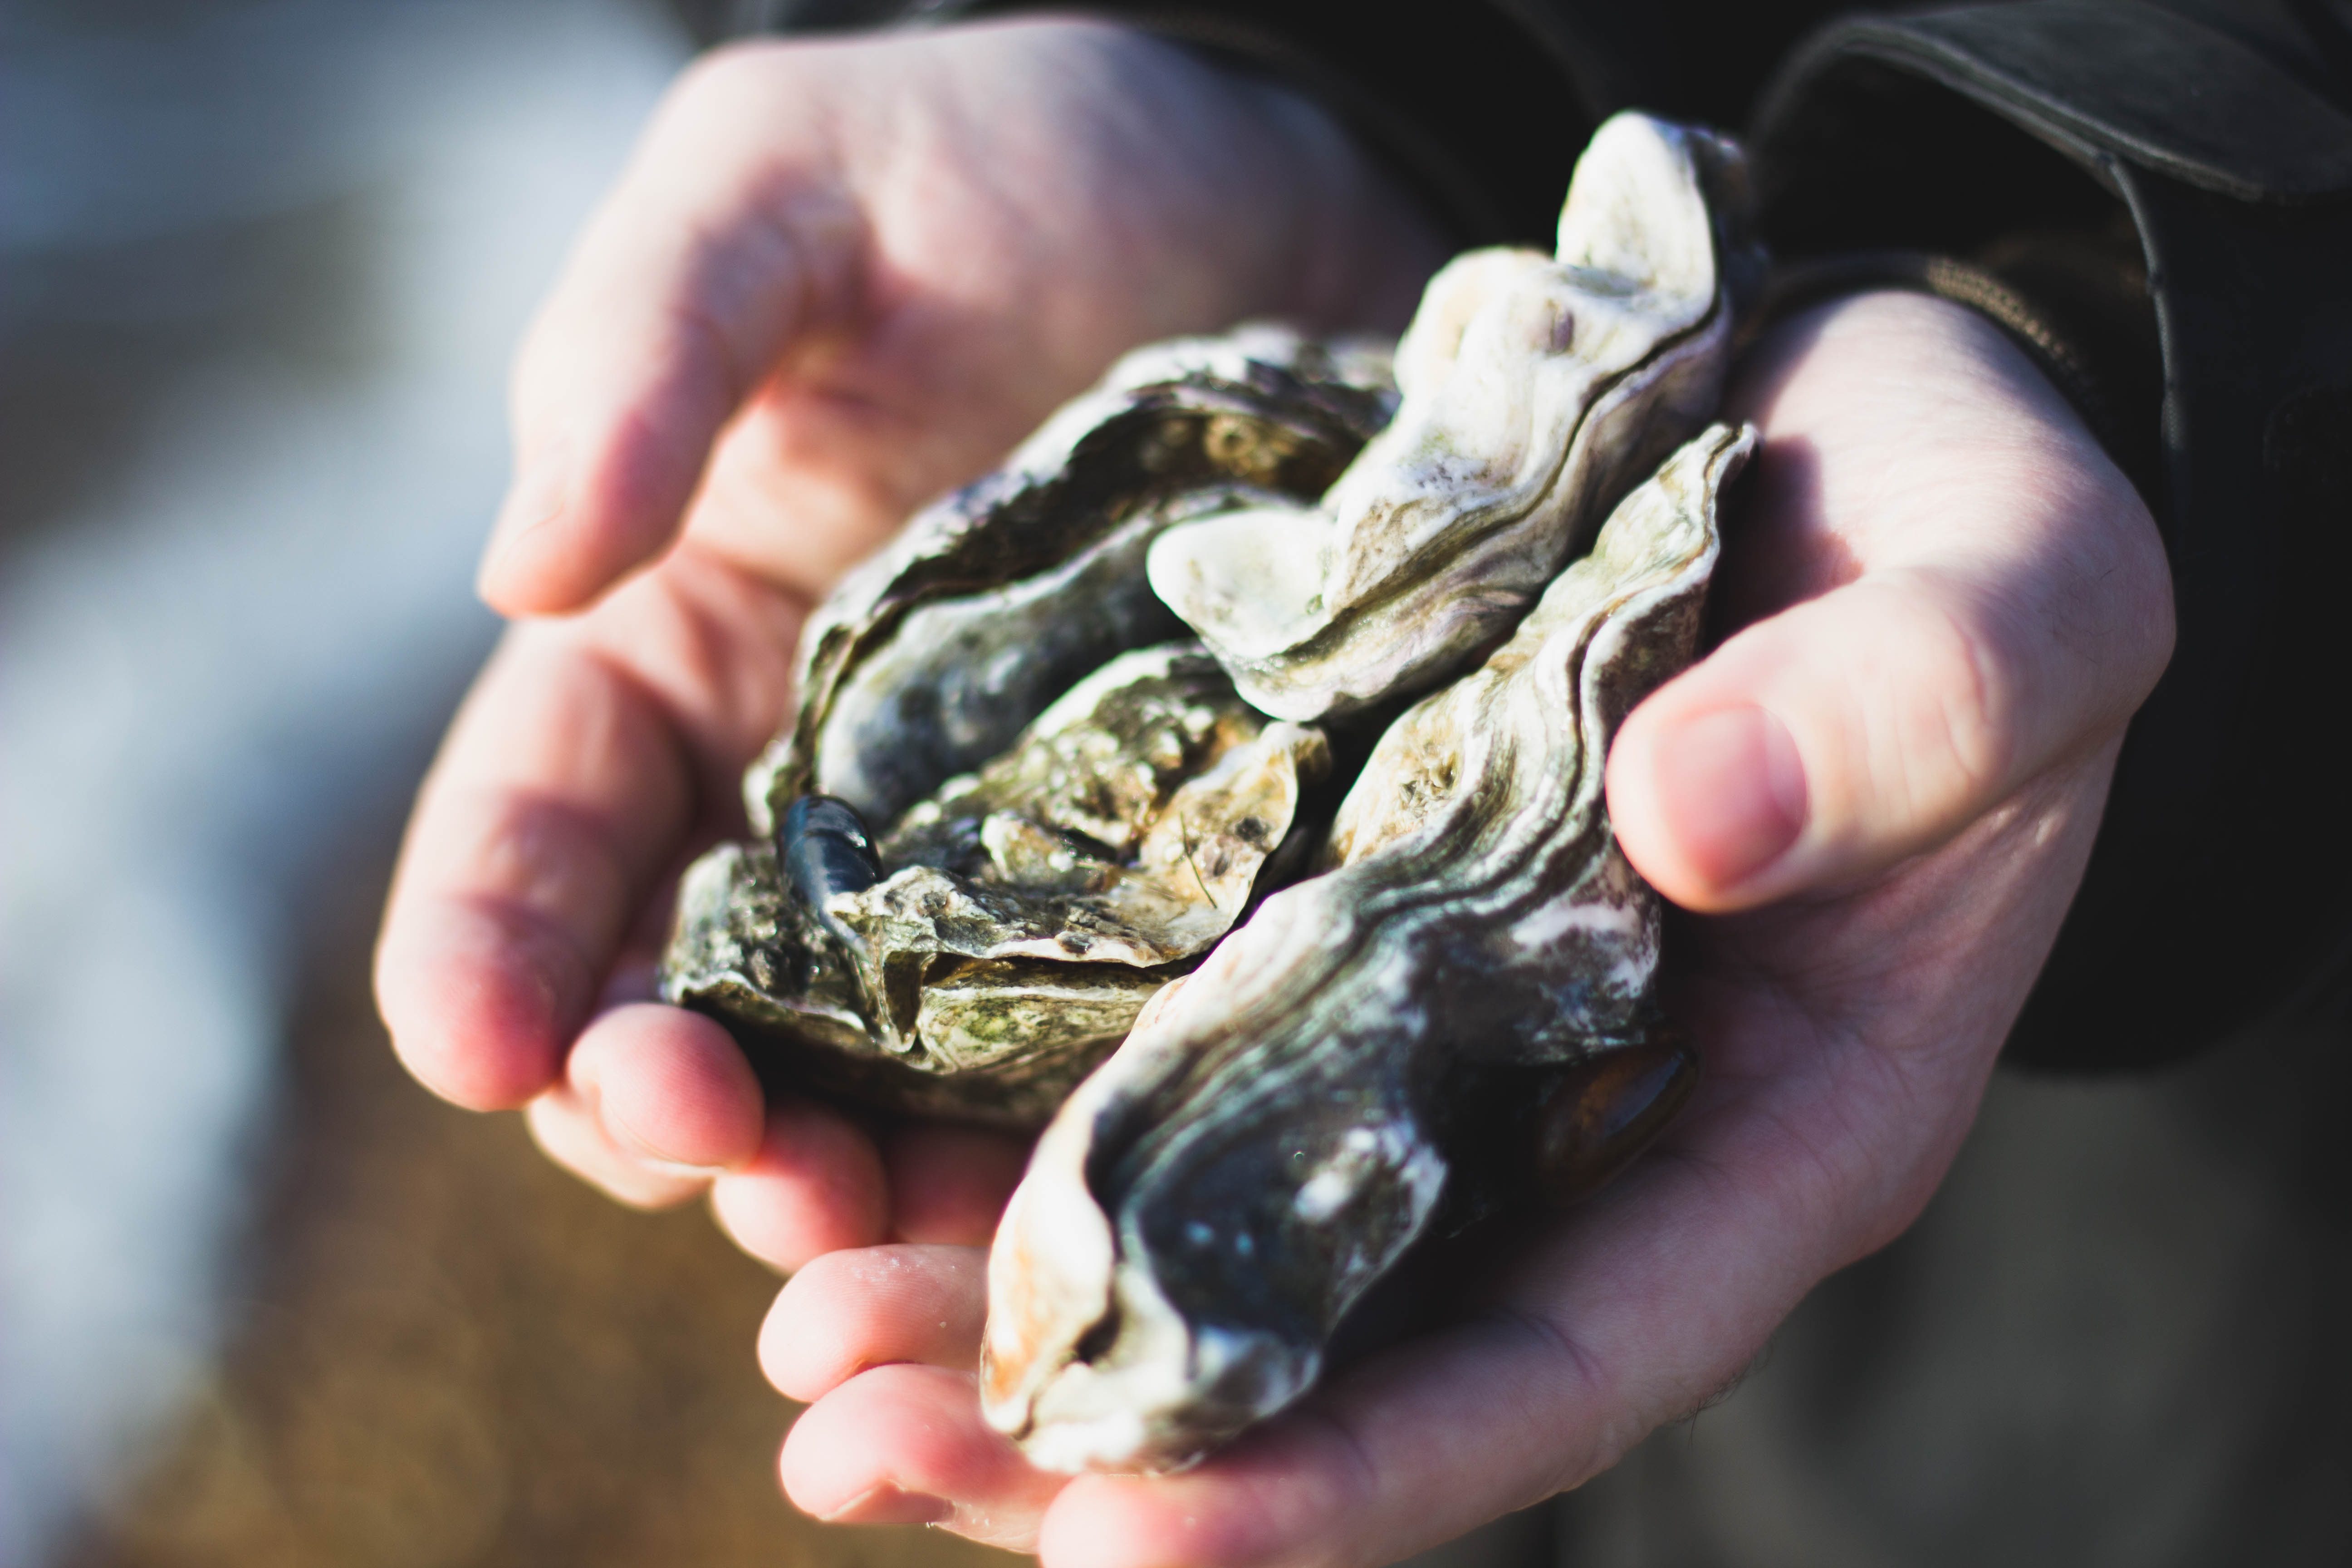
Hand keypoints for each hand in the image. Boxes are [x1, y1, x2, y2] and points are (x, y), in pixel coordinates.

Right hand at [370, 19, 1443, 1250]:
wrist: (1264, 194)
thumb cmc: (1001, 164)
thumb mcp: (788, 193)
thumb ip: (643, 353)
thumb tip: (522, 569)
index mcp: (676, 659)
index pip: (538, 841)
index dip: (484, 954)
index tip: (474, 1043)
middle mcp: (810, 802)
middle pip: (692, 1011)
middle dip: (674, 1110)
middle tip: (722, 1152)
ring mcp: (984, 867)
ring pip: (873, 1086)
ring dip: (851, 1183)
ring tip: (870, 1231)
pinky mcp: (1154, 891)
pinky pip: (1075, 1058)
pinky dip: (1047, 1150)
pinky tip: (1071, 1201)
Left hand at [753, 291, 2174, 1560]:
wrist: (1825, 414)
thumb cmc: (1968, 528)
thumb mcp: (2020, 597)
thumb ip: (1912, 713)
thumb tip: (1694, 823)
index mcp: (1770, 1130)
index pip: (1556, 1367)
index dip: (1349, 1475)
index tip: (1121, 1535)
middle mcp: (1569, 1116)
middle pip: (1332, 1341)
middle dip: (1100, 1423)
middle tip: (852, 1443)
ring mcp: (1424, 1015)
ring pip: (1204, 1210)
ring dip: (997, 1282)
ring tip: (791, 1316)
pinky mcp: (1313, 892)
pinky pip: (1148, 1028)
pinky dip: (1004, 1085)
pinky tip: (836, 1096)